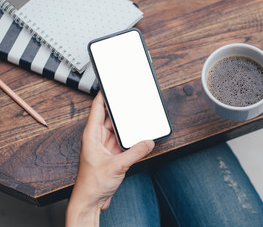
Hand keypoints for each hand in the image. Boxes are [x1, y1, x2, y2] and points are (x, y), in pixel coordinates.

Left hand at [66, 93, 154, 226]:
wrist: (91, 200)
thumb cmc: (92, 184)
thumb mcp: (117, 166)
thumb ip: (135, 153)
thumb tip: (148, 142)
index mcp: (91, 135)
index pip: (97, 108)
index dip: (104, 94)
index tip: (111, 84)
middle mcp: (97, 138)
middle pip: (110, 117)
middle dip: (120, 110)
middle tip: (131, 100)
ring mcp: (105, 145)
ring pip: (117, 129)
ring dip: (126, 126)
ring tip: (137, 118)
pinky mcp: (112, 153)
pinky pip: (122, 140)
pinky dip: (130, 138)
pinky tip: (138, 136)